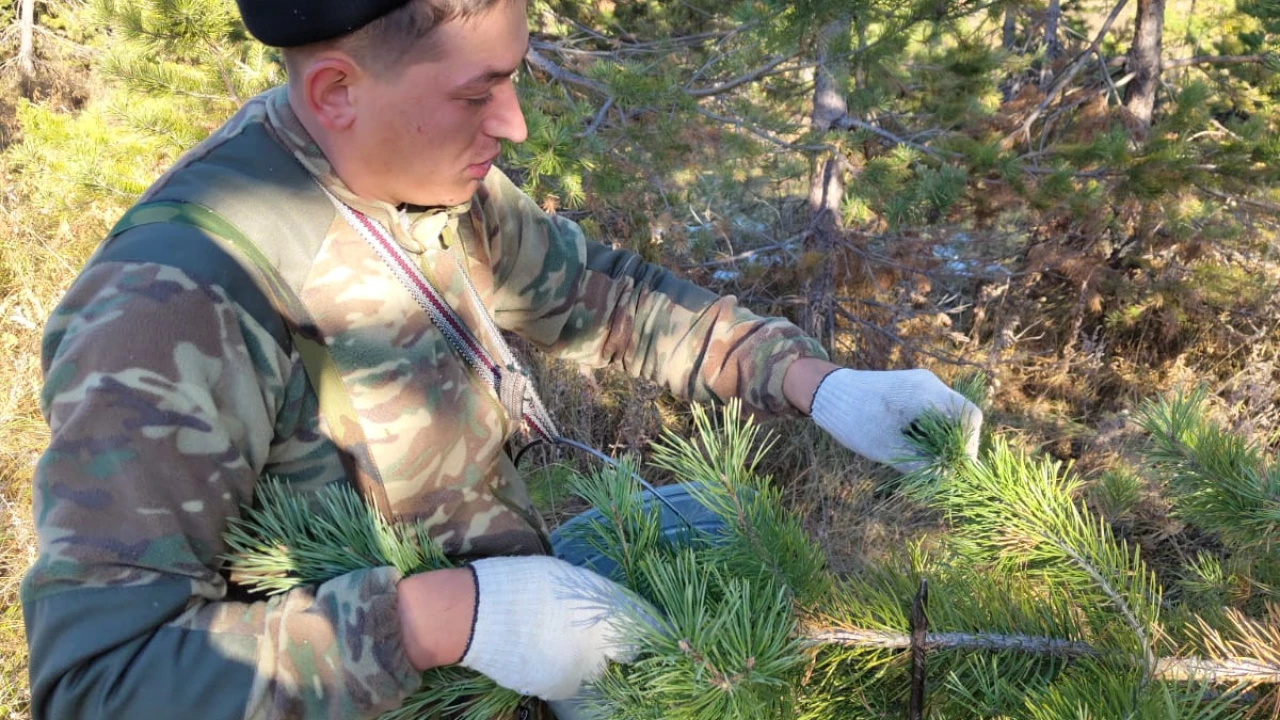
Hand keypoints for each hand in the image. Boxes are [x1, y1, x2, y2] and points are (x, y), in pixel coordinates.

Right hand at [459, 556, 654, 700]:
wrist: (473, 616)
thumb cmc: (518, 584)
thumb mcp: (563, 575)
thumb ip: (592, 594)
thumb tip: (606, 607)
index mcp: (603, 606)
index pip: (643, 623)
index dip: (645, 625)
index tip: (641, 627)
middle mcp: (599, 641)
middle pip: (623, 650)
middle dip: (613, 644)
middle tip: (594, 634)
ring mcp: (579, 668)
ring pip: (596, 669)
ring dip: (587, 660)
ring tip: (560, 642)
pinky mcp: (557, 687)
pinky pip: (570, 681)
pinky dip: (563, 671)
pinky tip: (542, 654)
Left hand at [810, 368, 981, 471]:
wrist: (827, 394)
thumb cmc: (856, 420)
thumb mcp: (890, 450)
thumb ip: (923, 464)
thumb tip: (950, 478)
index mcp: (927, 393)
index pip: (970, 417)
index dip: (970, 445)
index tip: (956, 467)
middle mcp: (929, 384)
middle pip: (960, 417)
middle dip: (953, 444)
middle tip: (939, 467)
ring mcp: (920, 384)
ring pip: (946, 415)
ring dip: (939, 438)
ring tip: (921, 457)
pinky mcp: (911, 389)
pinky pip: (931, 411)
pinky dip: (928, 430)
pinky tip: (911, 444)